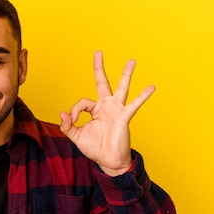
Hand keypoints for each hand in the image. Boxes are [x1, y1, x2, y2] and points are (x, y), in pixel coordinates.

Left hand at [60, 51, 154, 175]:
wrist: (108, 161)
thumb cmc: (94, 148)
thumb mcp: (76, 136)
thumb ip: (67, 126)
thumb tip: (62, 113)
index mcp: (94, 110)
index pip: (82, 102)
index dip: (73, 111)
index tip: (71, 120)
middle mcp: (106, 106)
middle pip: (102, 82)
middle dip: (99, 67)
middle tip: (98, 52)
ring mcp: (116, 110)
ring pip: (121, 88)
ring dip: (126, 74)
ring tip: (131, 61)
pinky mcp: (124, 116)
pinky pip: (134, 104)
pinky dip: (143, 96)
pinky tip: (151, 87)